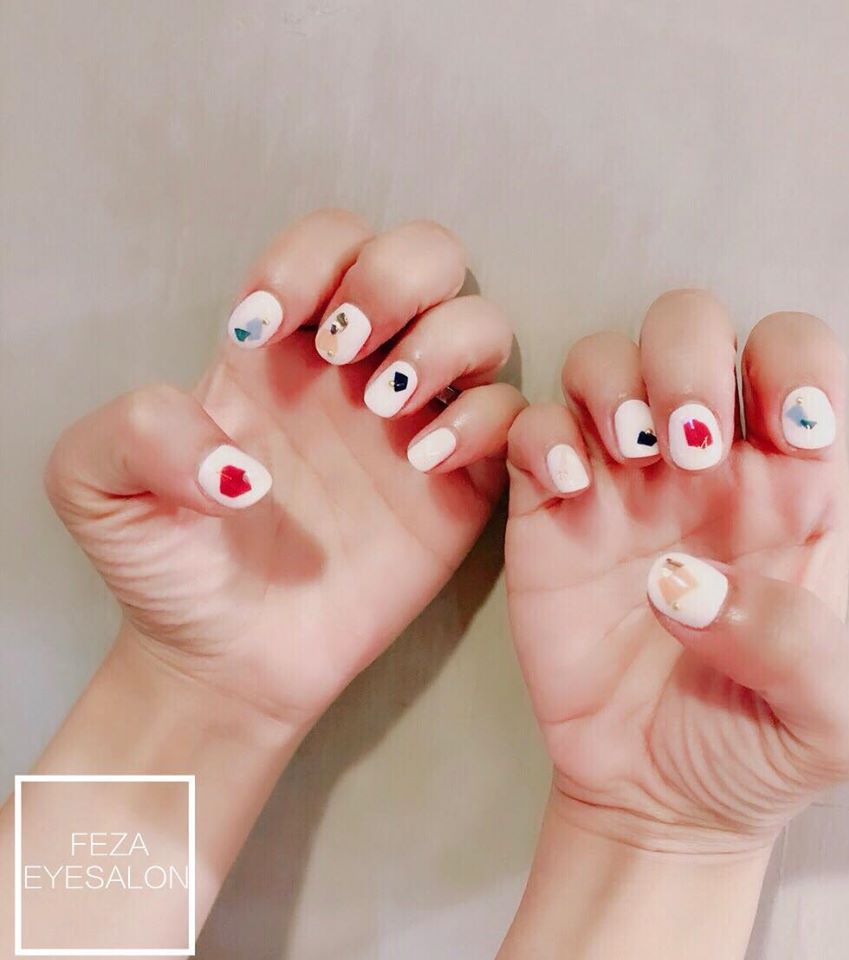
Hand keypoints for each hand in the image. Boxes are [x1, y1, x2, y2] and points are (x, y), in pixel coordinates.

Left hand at [45, 210, 523, 724]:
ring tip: (384, 405)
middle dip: (394, 280)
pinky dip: (485, 422)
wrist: (227, 659)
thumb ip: (136, 430)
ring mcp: (417, 424)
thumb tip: (240, 458)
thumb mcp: (99, 486)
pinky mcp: (461, 487)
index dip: (310, 260)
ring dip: (444, 342)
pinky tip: (423, 462)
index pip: (332, 241)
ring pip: (481, 325)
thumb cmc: (170, 567)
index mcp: (284, 345)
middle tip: (344, 351)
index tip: (263, 330)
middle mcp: (360, 370)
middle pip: (428, 256)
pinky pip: (511, 419)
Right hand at [505, 290, 848, 855]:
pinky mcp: (547, 512)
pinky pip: (530, 428)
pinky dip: (540, 437)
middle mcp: (702, 463)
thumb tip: (693, 583)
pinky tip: (566, 492)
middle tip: (689, 450)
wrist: (654, 797)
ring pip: (600, 358)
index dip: (792, 366)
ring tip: (632, 461)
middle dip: (686, 358)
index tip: (785, 437)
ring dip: (612, 384)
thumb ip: (805, 647)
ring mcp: (619, 481)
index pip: (797, 355)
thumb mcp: (838, 722)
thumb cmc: (755, 748)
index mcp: (792, 483)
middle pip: (688, 324)